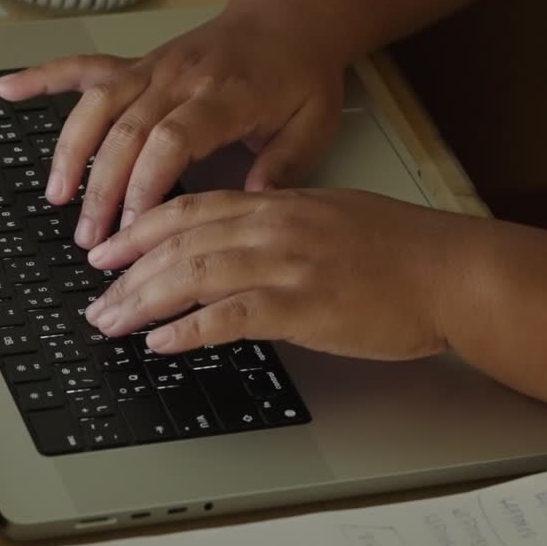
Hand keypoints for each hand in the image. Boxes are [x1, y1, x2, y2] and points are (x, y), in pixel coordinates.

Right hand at [0, 8, 347, 249]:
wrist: (289, 16)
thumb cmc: (300, 72)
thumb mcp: (313, 124)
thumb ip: (283, 168)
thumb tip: (252, 206)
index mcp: (224, 95)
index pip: (170, 139)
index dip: (145, 183)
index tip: (134, 226)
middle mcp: (181, 77)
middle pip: (126, 131)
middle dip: (102, 188)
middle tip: (91, 239)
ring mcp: (155, 67)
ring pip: (98, 105)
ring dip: (71, 150)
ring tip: (56, 196)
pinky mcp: (139, 63)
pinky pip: (85, 68)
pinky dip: (44, 77)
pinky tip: (8, 90)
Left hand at [82, 189, 471, 360]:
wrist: (451, 271)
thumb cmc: (403, 249)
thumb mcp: (333, 216)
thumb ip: (283, 221)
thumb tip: (243, 239)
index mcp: (278, 203)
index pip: (191, 208)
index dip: (141, 229)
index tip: (110, 249)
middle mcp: (273, 226)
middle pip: (179, 240)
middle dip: (127, 270)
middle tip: (95, 296)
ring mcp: (286, 264)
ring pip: (192, 274)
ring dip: (142, 300)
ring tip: (111, 322)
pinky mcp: (303, 306)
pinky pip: (229, 316)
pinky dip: (187, 329)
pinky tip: (161, 342)